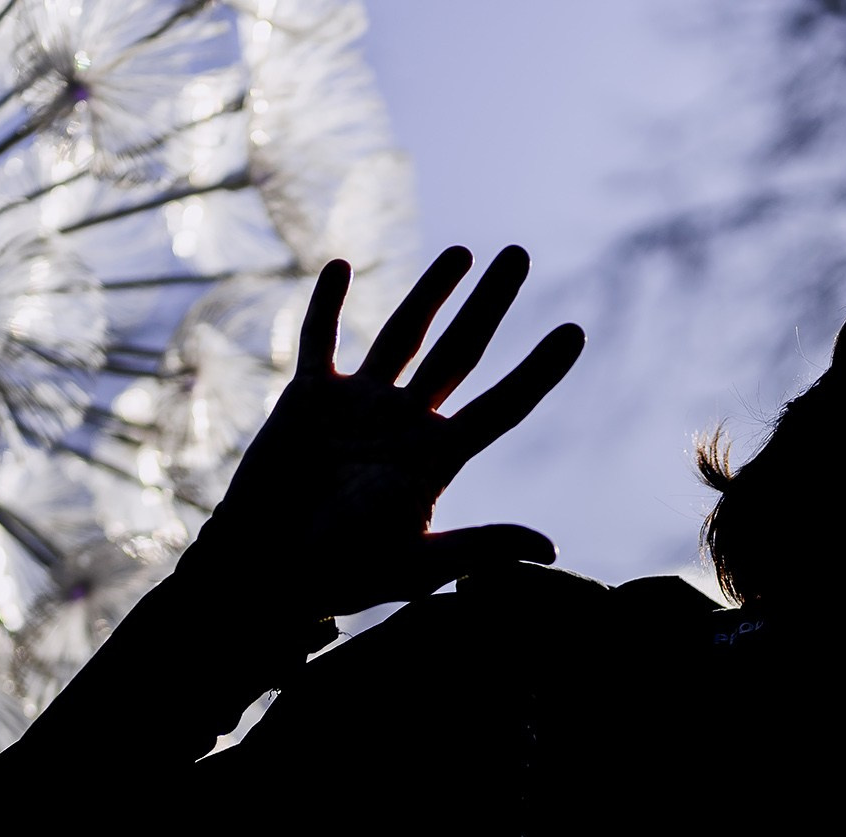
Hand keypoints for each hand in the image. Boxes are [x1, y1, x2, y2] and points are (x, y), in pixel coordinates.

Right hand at [215, 245, 585, 617]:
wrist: (270, 570)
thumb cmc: (343, 575)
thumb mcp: (416, 565)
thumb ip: (477, 548)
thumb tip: (552, 550)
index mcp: (438, 458)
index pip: (502, 406)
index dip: (538, 372)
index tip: (575, 332)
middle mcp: (407, 423)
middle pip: (460, 352)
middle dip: (491, 304)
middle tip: (520, 254)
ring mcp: (360, 405)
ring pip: (404, 334)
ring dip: (431, 291)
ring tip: (463, 252)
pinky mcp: (310, 398)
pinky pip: (321, 340)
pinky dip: (328, 305)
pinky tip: (342, 265)